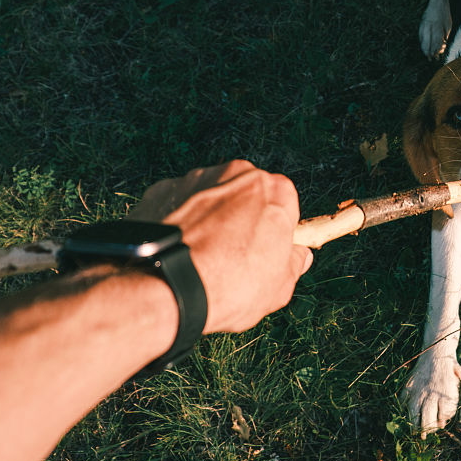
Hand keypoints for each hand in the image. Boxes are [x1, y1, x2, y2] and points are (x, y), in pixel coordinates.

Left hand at [127, 161, 312, 333]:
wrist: (166, 287)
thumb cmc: (230, 285)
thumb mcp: (278, 286)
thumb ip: (293, 264)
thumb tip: (298, 257)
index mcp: (274, 189)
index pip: (284, 204)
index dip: (276, 231)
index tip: (265, 253)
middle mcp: (236, 173)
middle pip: (245, 195)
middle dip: (241, 219)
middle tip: (231, 257)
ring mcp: (196, 178)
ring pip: (210, 198)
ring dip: (208, 219)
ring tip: (198, 259)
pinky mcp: (161, 190)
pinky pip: (177, 205)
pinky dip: (177, 223)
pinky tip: (174, 252)